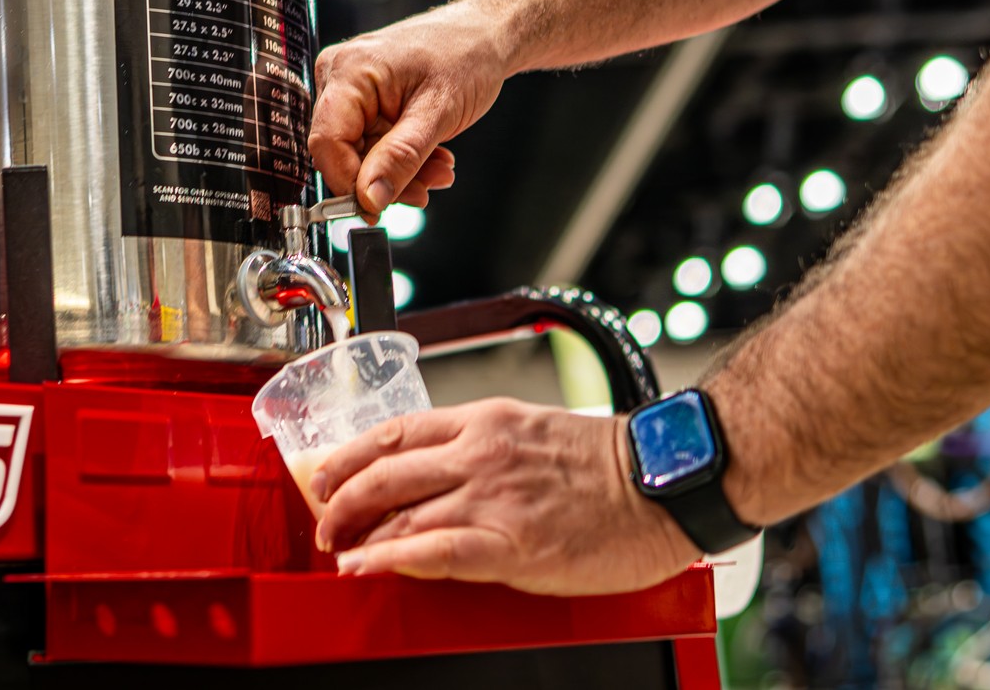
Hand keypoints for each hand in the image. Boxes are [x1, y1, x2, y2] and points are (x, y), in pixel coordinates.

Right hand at [309, 2, 507, 217]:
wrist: (485, 35)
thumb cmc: (466, 54)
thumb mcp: (438, 113)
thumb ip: (401, 158)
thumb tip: (369, 197)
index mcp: (350, 71)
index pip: (327, 142)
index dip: (349, 182)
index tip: (376, 209)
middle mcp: (341, 76)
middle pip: (343, 150)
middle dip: (384, 178)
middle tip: (423, 191)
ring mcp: (352, 88)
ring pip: (361, 152)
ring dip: (400, 171)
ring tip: (438, 170)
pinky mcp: (366, 100)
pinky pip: (373, 142)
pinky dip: (402, 157)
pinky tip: (432, 157)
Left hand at [310, 399, 701, 595]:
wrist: (664, 484)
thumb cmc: (610, 465)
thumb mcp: (533, 432)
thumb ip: (484, 447)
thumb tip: (440, 470)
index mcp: (485, 421)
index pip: (395, 432)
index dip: (350, 456)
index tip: (326, 475)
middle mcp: (480, 453)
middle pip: (384, 472)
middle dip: (340, 500)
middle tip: (324, 523)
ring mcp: (493, 498)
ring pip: (401, 512)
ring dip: (358, 534)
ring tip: (339, 552)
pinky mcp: (511, 543)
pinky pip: (433, 550)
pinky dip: (391, 559)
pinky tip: (368, 568)